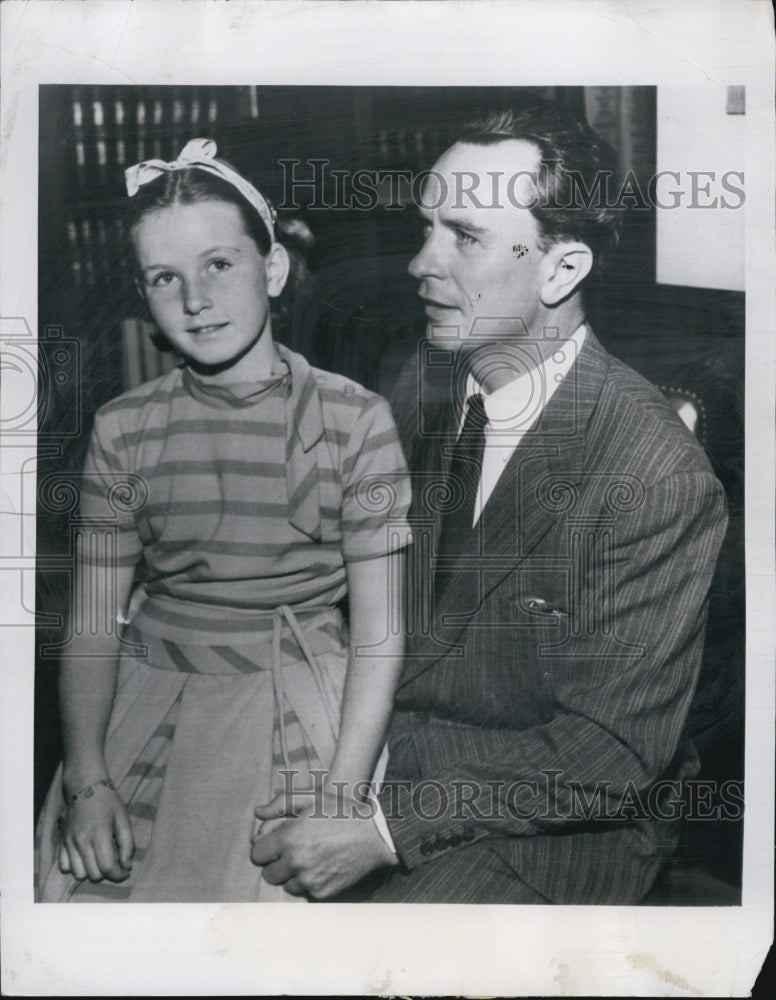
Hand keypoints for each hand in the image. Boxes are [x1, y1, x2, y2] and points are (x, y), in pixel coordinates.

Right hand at [59, 783, 133, 882]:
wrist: (85, 787)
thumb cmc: (108, 802)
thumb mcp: (124, 819)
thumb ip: (127, 844)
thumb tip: (126, 866)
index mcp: (100, 833)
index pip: (108, 867)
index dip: (119, 874)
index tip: (125, 871)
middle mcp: (82, 840)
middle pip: (94, 874)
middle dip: (107, 873)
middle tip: (115, 862)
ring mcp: (69, 842)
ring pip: (79, 874)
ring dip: (91, 871)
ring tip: (99, 859)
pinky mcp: (61, 842)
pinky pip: (65, 867)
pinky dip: (75, 867)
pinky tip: (85, 857)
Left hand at [251, 795, 396, 898]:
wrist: (375, 835)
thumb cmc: (342, 811)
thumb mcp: (312, 796)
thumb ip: (280, 803)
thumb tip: (257, 812)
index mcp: (289, 839)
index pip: (257, 854)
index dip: (265, 847)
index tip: (276, 842)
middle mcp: (295, 863)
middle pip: (269, 874)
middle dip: (277, 863)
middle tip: (292, 851)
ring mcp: (309, 881)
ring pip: (287, 885)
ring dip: (292, 875)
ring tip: (309, 859)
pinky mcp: (322, 893)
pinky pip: (305, 893)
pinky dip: (309, 883)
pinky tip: (322, 867)